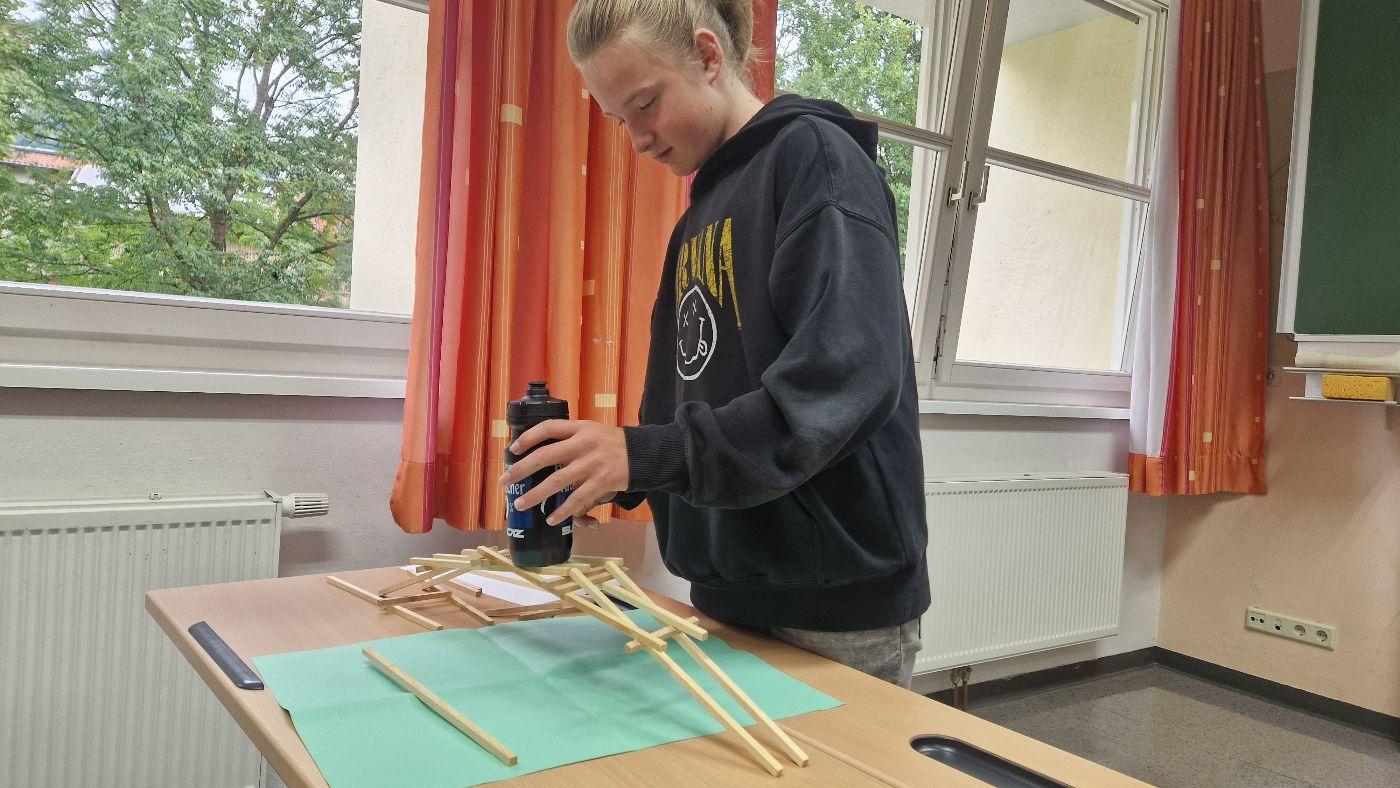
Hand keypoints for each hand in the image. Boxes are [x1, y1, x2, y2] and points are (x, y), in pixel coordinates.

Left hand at [498, 420, 628, 525]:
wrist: (642, 454)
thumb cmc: (611, 444)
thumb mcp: (591, 431)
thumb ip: (569, 438)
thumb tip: (539, 453)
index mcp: (580, 429)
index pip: (549, 428)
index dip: (528, 437)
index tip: (513, 449)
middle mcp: (584, 444)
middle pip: (546, 456)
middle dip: (521, 469)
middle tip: (505, 480)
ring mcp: (592, 464)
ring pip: (558, 481)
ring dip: (535, 494)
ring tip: (520, 504)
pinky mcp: (602, 482)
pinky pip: (577, 499)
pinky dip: (562, 510)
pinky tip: (550, 519)